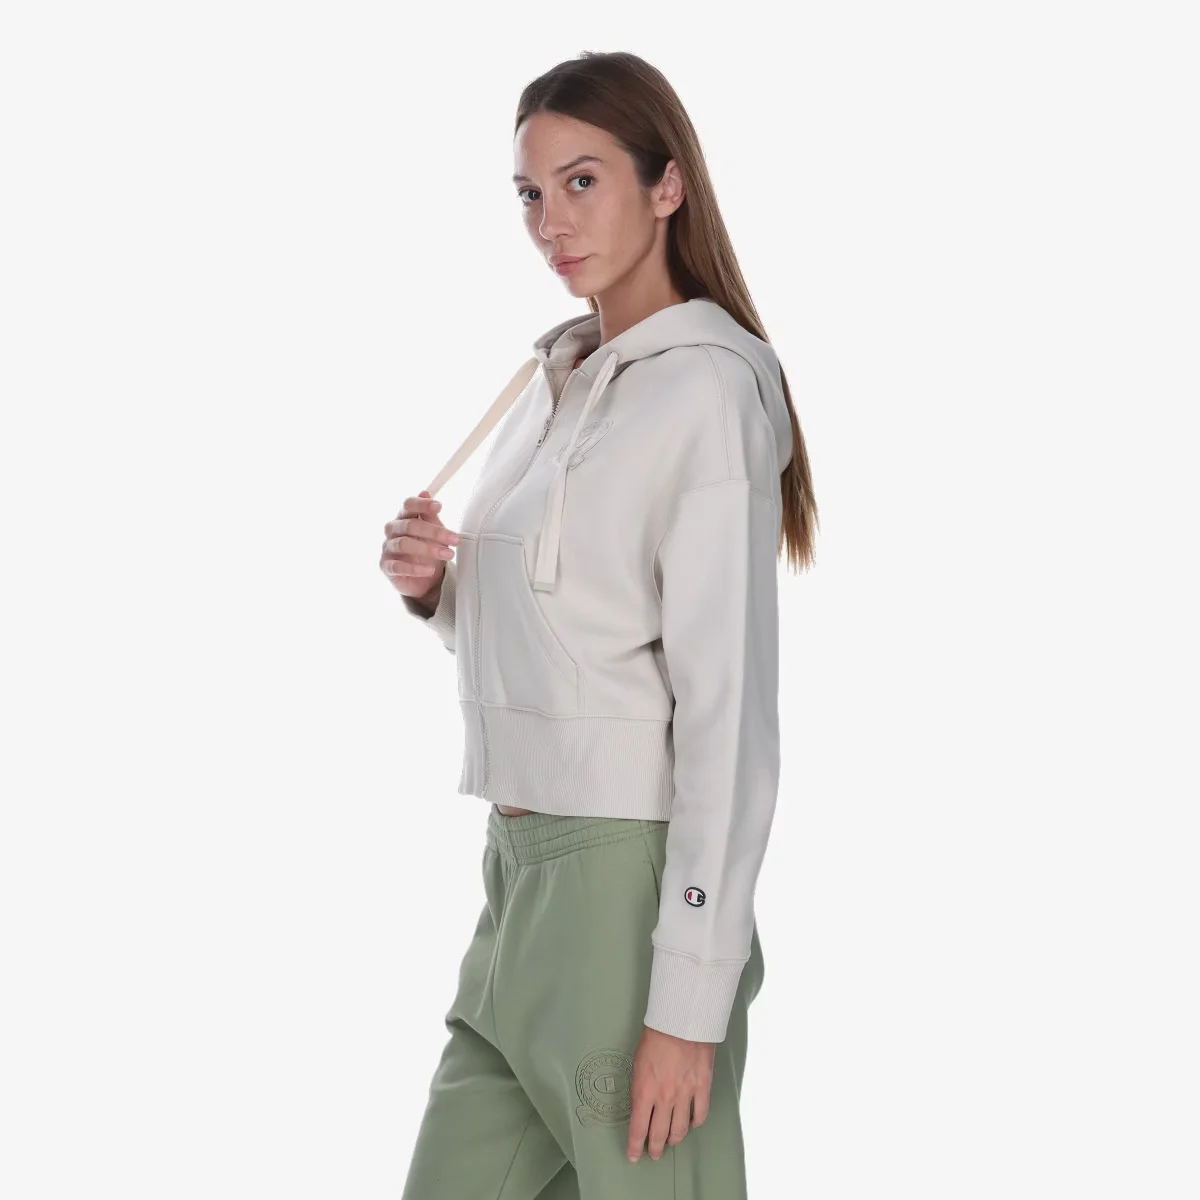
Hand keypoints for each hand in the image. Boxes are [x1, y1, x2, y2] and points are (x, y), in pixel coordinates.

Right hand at [379, 490, 459, 602]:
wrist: (424, 579)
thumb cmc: (428, 552)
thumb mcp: (434, 533)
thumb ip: (430, 516)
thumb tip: (425, 492)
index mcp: (404, 518)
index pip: (408, 505)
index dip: (422, 504)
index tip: (439, 506)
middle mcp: (393, 531)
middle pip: (409, 525)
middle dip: (434, 532)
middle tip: (455, 539)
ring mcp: (388, 548)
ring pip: (403, 544)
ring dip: (428, 549)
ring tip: (448, 554)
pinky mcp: (386, 567)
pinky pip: (398, 566)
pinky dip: (415, 568)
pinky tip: (429, 570)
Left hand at [626, 1025, 714, 1162]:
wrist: (681, 1021)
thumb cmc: (655, 1036)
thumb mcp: (637, 1063)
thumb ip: (640, 1086)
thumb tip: (642, 1103)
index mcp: (644, 1092)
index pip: (638, 1129)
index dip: (635, 1146)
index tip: (634, 1156)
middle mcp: (664, 1099)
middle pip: (659, 1134)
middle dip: (655, 1148)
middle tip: (654, 1154)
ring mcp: (685, 1095)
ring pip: (680, 1129)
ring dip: (674, 1139)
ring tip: (671, 1142)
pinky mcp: (702, 1088)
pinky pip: (700, 1114)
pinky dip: (695, 1122)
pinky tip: (692, 1123)